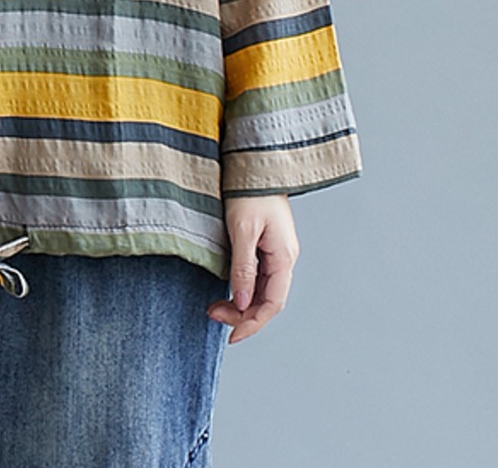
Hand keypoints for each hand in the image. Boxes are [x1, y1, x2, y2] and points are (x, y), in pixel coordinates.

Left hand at [206, 194, 298, 343]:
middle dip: (243, 314)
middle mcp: (284, 257)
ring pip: (263, 289)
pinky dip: (244, 287)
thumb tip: (242, 303)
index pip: (272, 304)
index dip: (252, 324)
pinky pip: (259, 275)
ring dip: (242, 302)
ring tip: (216, 306)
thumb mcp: (242, 230)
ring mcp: (277, 250)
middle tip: (213, 315)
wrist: (256, 162)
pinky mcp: (267, 242)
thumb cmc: (249, 191)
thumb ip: (242, 267)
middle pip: (268, 300)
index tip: (230, 336)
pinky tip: (228, 289)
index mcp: (284, 257)